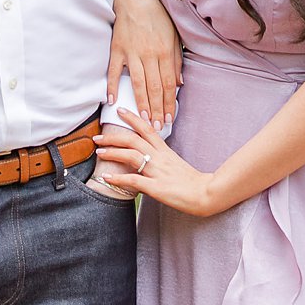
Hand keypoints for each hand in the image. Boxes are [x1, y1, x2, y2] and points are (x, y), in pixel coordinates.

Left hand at [93, 111, 217, 217]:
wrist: (206, 194)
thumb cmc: (192, 182)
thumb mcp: (176, 164)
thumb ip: (162, 158)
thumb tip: (148, 157)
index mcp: (165, 151)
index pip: (147, 129)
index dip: (133, 118)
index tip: (120, 111)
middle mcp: (160, 158)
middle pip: (133, 140)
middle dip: (113, 136)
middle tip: (97, 137)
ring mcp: (157, 172)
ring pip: (131, 155)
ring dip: (113, 153)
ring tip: (99, 152)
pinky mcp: (156, 187)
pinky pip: (134, 180)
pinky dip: (118, 178)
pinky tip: (106, 178)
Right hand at [108, 0, 181, 129]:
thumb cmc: (156, 15)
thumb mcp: (173, 35)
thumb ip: (176, 60)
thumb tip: (179, 83)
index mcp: (165, 51)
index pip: (168, 84)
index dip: (168, 103)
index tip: (168, 118)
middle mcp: (149, 54)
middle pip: (154, 88)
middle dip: (156, 109)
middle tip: (156, 127)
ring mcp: (132, 53)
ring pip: (137, 83)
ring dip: (140, 104)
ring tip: (142, 120)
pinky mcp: (117, 49)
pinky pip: (114, 71)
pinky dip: (112, 86)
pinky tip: (112, 101)